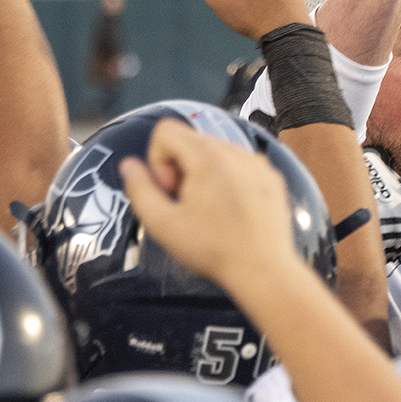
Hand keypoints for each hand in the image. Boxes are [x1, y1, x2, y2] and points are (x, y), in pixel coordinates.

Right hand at [119, 119, 299, 288]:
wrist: (264, 271)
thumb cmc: (213, 250)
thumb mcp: (163, 224)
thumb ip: (139, 189)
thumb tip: (129, 165)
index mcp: (208, 157)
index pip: (165, 130)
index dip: (158, 161)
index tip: (170, 192)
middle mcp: (235, 151)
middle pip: (191, 140)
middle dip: (180, 168)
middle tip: (187, 205)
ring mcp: (257, 162)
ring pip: (216, 152)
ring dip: (204, 174)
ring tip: (210, 210)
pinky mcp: (272, 176)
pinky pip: (240, 165)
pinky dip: (229, 180)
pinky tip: (231, 211)